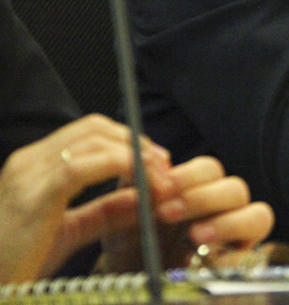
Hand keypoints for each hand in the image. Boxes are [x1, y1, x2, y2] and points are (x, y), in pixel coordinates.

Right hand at [0, 114, 169, 282]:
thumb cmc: (16, 265)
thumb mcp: (69, 232)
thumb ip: (105, 212)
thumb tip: (146, 196)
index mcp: (33, 166)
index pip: (89, 131)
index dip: (128, 140)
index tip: (157, 161)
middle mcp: (27, 162)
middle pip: (95, 128)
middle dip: (137, 141)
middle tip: (165, 166)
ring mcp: (27, 177)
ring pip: (93, 141)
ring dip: (135, 155)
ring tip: (160, 178)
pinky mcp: (32, 199)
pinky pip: (80, 168)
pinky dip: (118, 167)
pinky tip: (139, 183)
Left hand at [100, 156, 273, 273]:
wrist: (130, 277)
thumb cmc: (131, 240)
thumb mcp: (123, 210)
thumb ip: (137, 183)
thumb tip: (157, 162)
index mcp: (200, 188)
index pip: (210, 170)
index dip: (189, 176)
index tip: (160, 189)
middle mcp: (225, 208)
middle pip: (236, 189)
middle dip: (203, 199)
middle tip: (167, 214)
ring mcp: (237, 236)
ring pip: (259, 216)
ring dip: (227, 224)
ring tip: (195, 236)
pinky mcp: (238, 265)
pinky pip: (250, 257)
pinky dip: (229, 259)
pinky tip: (202, 264)